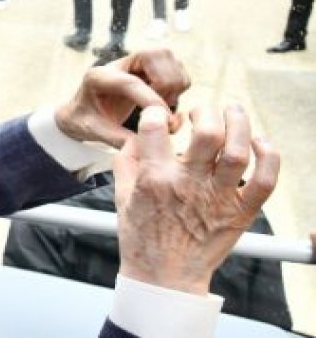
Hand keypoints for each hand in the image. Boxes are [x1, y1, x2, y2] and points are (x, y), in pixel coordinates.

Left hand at [54, 49, 188, 148]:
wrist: (83, 111)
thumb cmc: (86, 120)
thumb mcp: (92, 131)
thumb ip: (116, 138)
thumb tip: (143, 145)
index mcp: (99, 76)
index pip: (131, 82)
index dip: (151, 100)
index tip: (163, 120)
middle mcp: (118, 63)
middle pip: (156, 55)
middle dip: (164, 86)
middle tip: (157, 110)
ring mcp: (136, 62)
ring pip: (170, 59)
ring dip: (174, 87)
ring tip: (159, 108)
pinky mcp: (151, 68)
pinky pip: (178, 70)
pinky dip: (179, 88)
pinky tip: (164, 102)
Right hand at [115, 105, 279, 294]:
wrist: (164, 276)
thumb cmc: (142, 237)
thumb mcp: (121, 196)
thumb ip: (126, 162)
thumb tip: (136, 138)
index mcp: (154, 179)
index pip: (155, 127)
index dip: (157, 114)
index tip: (161, 118)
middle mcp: (188, 185)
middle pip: (207, 133)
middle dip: (206, 112)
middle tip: (201, 113)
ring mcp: (217, 199)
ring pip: (238, 151)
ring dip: (239, 123)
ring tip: (233, 111)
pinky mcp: (240, 213)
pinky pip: (264, 181)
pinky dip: (268, 157)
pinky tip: (259, 143)